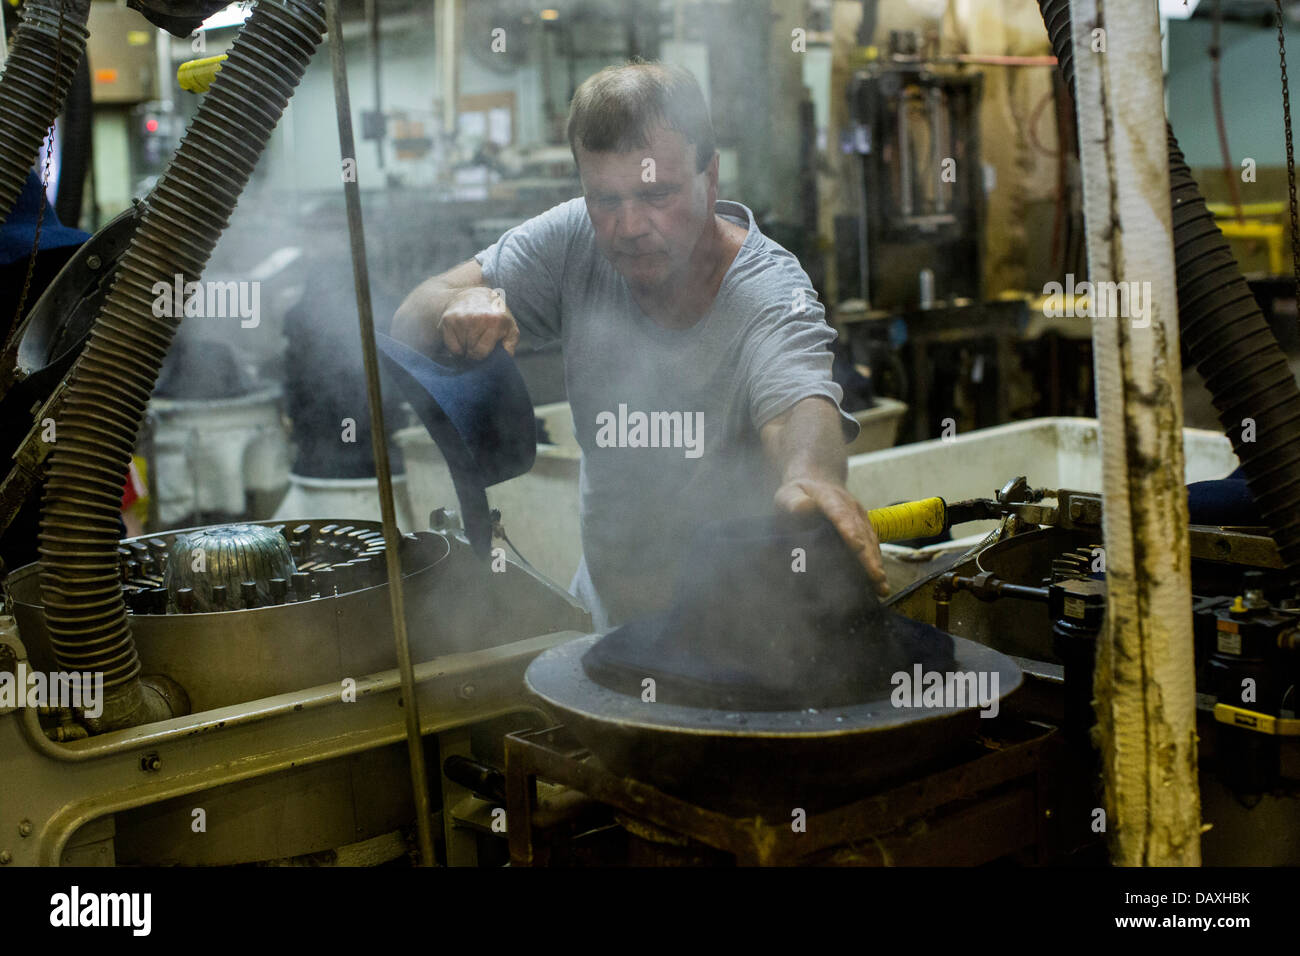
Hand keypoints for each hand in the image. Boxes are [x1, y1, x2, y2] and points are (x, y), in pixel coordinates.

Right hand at [438, 287, 519, 359]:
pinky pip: (449, 345)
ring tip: (470, 338)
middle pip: (470, 351)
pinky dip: (454, 346)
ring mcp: (460, 318)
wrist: (475, 294)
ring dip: (464, 349)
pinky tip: (461, 337)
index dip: (482, 356)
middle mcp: (476, 318)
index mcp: (495, 321)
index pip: (481, 352)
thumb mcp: (510, 328)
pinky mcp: (448, 319)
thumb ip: (510, 346)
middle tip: (476, 345)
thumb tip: (503, 360)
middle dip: (473, 353)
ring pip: (459, 349)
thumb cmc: (495, 316)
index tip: (484, 352)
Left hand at [774, 478, 889, 597]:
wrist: (818, 481)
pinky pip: (872, 546)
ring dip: (876, 564)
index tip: (857, 547)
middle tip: (875, 577)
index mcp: (831, 498)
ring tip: (881, 586)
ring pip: (871, 541)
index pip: (841, 515)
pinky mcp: (864, 528)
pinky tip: (878, 584)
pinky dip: (876, 564)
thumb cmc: (799, 493)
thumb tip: (805, 508)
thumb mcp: (788, 494)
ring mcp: (860, 518)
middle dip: (868, 556)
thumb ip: (793, 502)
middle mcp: (851, 508)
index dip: (849, 531)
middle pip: (861, 532)